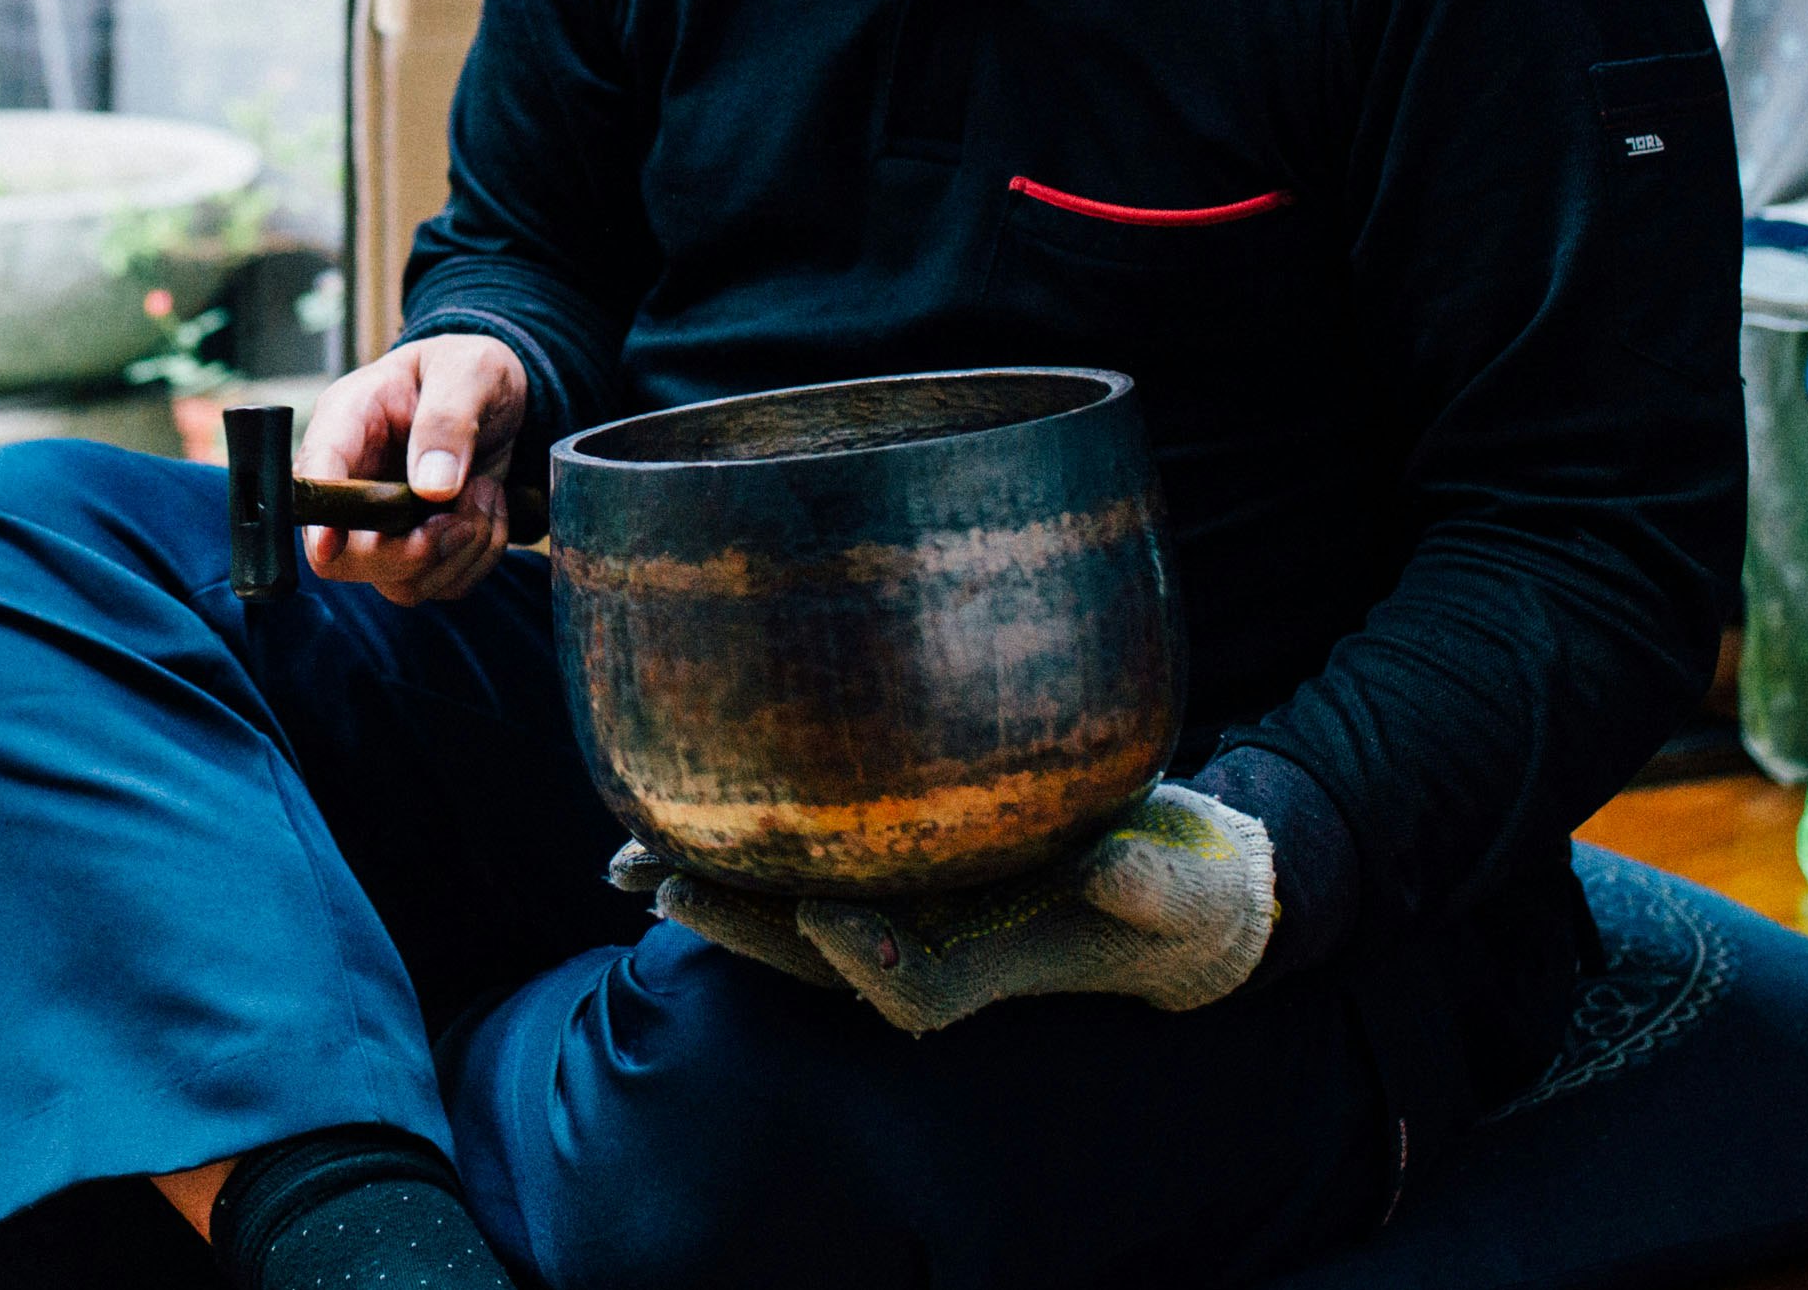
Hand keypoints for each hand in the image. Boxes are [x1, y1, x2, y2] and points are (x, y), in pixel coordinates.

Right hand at [296, 335, 526, 604]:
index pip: (312, 482)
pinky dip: (479, 557)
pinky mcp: (419, 547)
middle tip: (462, 512)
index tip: (332, 543)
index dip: (317, 520)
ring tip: (485, 493)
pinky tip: (488, 509)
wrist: (499, 393)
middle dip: (413, 551)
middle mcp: (353, 481)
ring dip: (459, 551)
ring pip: (400, 582)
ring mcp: (383, 524)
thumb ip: (448, 420)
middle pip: (344, 557)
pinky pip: (443, 585)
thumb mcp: (469, 371)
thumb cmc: (469, 370)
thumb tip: (432, 487)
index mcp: (346, 424)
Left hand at [609, 783, 1277, 1033]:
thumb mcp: (1183, 894)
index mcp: (995, 968)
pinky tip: (663, 816)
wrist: (1171, 892)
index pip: (916, 991)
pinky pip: (796, 872)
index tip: (827, 918)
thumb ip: (1154, 890)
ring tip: (623, 863)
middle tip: (660, 886)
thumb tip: (1114, 873)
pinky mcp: (888, 869)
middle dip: (741, 924)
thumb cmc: (1181, 896)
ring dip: (708, 891)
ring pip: (788, 919)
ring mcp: (902, 913)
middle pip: (817, 960)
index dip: (869, 961)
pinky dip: (734, 849)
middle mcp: (932, 948)